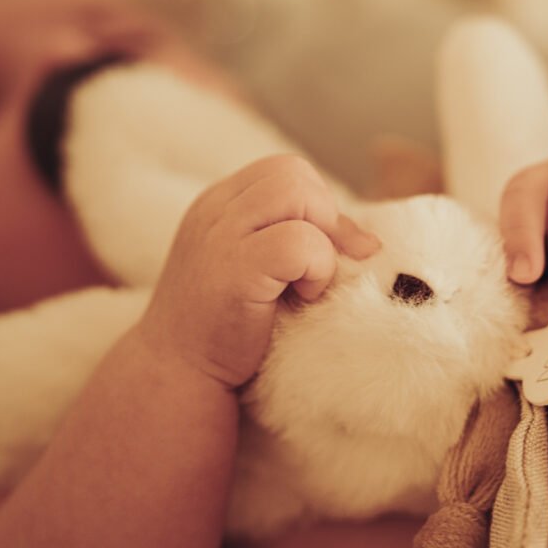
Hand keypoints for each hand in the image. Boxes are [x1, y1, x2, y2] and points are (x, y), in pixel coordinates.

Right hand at [135, 155, 379, 387]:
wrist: (178, 375)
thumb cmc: (228, 327)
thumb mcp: (260, 269)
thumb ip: (300, 240)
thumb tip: (370, 242)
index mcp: (220, 204)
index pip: (286, 171)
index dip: (318, 206)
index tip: (322, 253)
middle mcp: (215, 210)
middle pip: (294, 173)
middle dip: (324, 217)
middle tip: (318, 269)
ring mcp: (220, 236)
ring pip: (298, 193)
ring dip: (321, 239)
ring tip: (307, 282)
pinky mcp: (233, 269)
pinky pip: (300, 242)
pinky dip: (317, 268)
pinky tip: (304, 299)